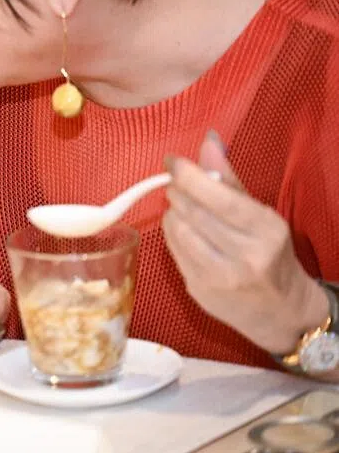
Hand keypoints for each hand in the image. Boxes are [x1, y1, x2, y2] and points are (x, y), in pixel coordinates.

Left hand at [162, 130, 327, 354]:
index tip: (174, 161)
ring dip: (172, 212)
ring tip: (182, 207)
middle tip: (177, 183)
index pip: (219, 198)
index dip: (189, 175)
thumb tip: (208, 141)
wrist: (281, 311)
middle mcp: (246, 256)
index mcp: (266, 231)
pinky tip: (183, 229)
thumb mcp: (260, 214)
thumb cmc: (270, 253)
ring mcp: (220, 277)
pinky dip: (172, 233)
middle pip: (193, 212)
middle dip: (178, 191)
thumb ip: (230, 178)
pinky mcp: (199, 290)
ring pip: (178, 230)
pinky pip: (173, 250)